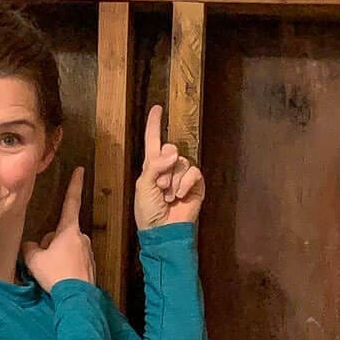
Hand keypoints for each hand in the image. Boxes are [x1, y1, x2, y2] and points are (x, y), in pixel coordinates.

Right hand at [23, 167, 96, 291]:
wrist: (76, 297)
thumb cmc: (55, 273)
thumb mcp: (34, 259)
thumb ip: (30, 247)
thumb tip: (31, 245)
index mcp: (69, 230)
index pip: (71, 202)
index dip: (74, 185)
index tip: (80, 169)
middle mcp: (82, 237)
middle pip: (61, 234)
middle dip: (51, 243)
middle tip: (44, 260)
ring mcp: (88, 251)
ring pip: (66, 248)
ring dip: (58, 256)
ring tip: (52, 272)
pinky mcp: (90, 266)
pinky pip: (73, 261)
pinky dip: (65, 266)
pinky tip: (60, 278)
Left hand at [134, 105, 204, 229]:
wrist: (163, 231)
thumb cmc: (148, 212)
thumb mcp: (144, 186)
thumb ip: (155, 166)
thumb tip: (174, 152)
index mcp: (152, 166)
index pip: (153, 140)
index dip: (155, 124)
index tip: (157, 108)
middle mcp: (168, 167)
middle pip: (171, 149)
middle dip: (164, 169)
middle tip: (160, 188)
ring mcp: (183, 176)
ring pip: (182, 162)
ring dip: (173, 181)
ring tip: (168, 196)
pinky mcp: (195, 185)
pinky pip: (193, 173)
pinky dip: (185, 184)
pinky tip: (179, 196)